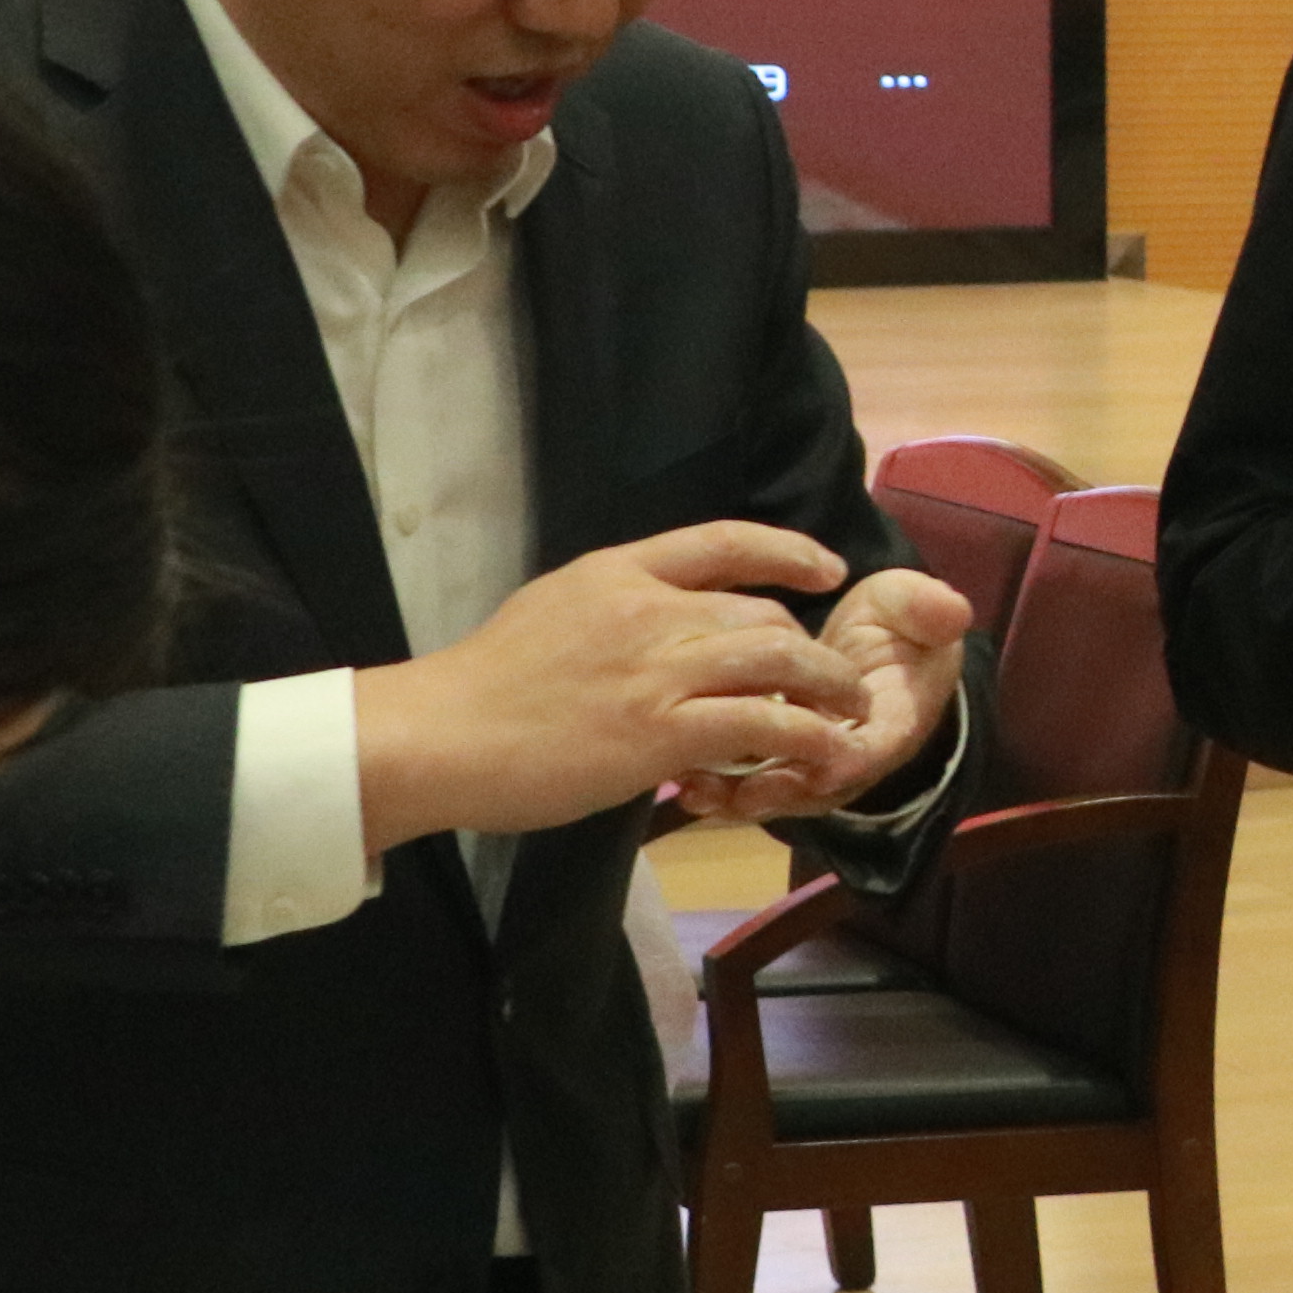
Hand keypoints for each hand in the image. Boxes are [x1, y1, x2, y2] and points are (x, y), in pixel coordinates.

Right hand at [359, 520, 863, 851]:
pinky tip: (825, 752)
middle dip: (812, 648)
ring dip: (829, 689)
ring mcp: (659, 670)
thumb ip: (613, 611)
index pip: (722, 540)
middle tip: (836, 680)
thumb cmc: (484, 685)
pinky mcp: (662, 732)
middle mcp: (649, 609)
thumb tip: (652, 624)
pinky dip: (807, 738)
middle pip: (762, 614)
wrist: (440, 735)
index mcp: (619, 572)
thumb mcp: (552, 612)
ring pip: (778, 662)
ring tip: (851, 713)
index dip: (786, 551)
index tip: (826, 569)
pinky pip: (762, 725)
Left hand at [671, 564, 969, 826]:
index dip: (849, 761)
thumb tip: (951, 609)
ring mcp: (814, 763)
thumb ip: (927, 611)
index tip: (820, 762)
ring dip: (736, 797)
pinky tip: (682, 779)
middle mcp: (854, 755)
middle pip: (818, 789)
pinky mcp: (781, 759)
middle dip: (777, 793)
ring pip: (778, 794)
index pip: (874, 750)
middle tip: (736, 792)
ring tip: (694, 789)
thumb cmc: (898, 625)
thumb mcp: (914, 608)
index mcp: (894, 720)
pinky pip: (750, 783)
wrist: (881, 645)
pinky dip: (718, 785)